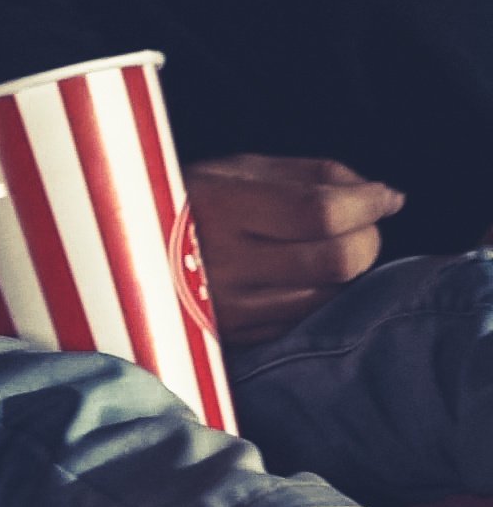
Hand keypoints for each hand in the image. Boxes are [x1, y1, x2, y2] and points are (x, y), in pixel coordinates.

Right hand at [189, 153, 401, 342]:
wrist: (119, 252)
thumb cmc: (190, 199)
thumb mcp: (238, 169)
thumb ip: (313, 174)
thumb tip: (383, 195)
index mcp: (217, 206)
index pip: (319, 213)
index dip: (367, 203)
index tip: (387, 196)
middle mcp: (221, 262)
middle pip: (337, 260)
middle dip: (367, 238)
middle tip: (360, 224)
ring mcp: (228, 308)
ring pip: (330, 294)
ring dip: (346, 270)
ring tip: (326, 248)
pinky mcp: (235, 337)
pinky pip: (305, 318)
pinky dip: (319, 294)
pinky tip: (300, 275)